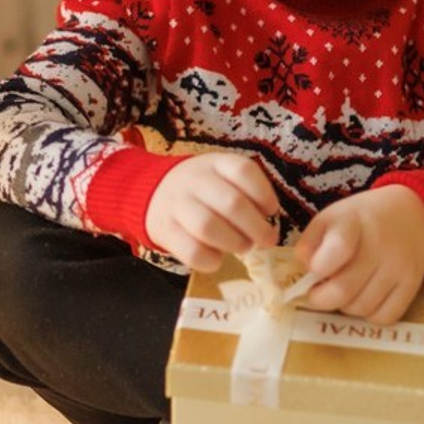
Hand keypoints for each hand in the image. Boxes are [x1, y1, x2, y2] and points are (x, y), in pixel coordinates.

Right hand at [144, 153, 278, 271]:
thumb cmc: (201, 190)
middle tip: (266, 240)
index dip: (264, 194)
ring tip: (243, 247)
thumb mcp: (221, 177)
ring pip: (208, 227)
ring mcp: (177, 205)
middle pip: (231, 203)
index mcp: (214, 163)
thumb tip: (268, 225)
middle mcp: (194, 180)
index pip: (243, 171)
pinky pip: (192, 251)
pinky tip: (218, 257)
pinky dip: (212, 260)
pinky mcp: (166, 231)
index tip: (271, 211)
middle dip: (256, 227)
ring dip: (235, 243)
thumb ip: (245, 193)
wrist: (152, 193)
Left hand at [295, 187, 423, 325]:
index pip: (337, 249)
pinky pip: (384, 317)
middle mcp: (380, 244)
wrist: (409, 213)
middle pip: (343, 290)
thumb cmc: (361, 219)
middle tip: (318, 292)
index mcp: (353, 222)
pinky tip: (366, 296)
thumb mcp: (330, 218)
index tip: (315, 271)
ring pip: (361, 308)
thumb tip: (304, 272)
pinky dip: (369, 314)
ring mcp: (399, 266)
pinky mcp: (413, 285)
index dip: (318, 268)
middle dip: (321, 298)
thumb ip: (309, 243)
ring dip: (345, 306)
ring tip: (345, 289)